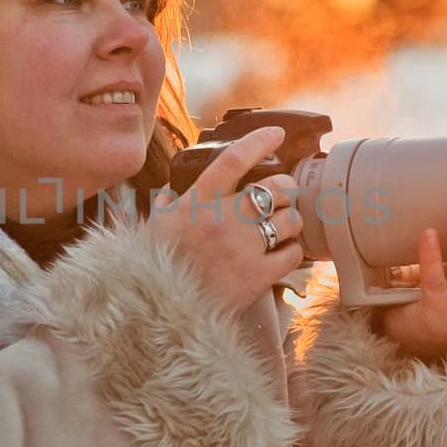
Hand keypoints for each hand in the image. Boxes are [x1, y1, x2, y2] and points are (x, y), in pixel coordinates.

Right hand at [150, 126, 304, 314]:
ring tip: (283, 226)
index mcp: (199, 201)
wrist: (159, 311)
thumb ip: (167, 205)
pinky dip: (292, 252)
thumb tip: (171, 191)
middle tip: (283, 194)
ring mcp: (244, 247)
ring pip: (291, 219)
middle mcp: (225, 219)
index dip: (261, 141)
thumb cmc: (153, 267)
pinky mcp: (258, 277)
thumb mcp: (154, 227)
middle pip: (276, 186)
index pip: (236, 159)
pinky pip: (293, 254)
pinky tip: (282, 253)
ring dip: (291, 220)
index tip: (277, 135)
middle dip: (286, 187)